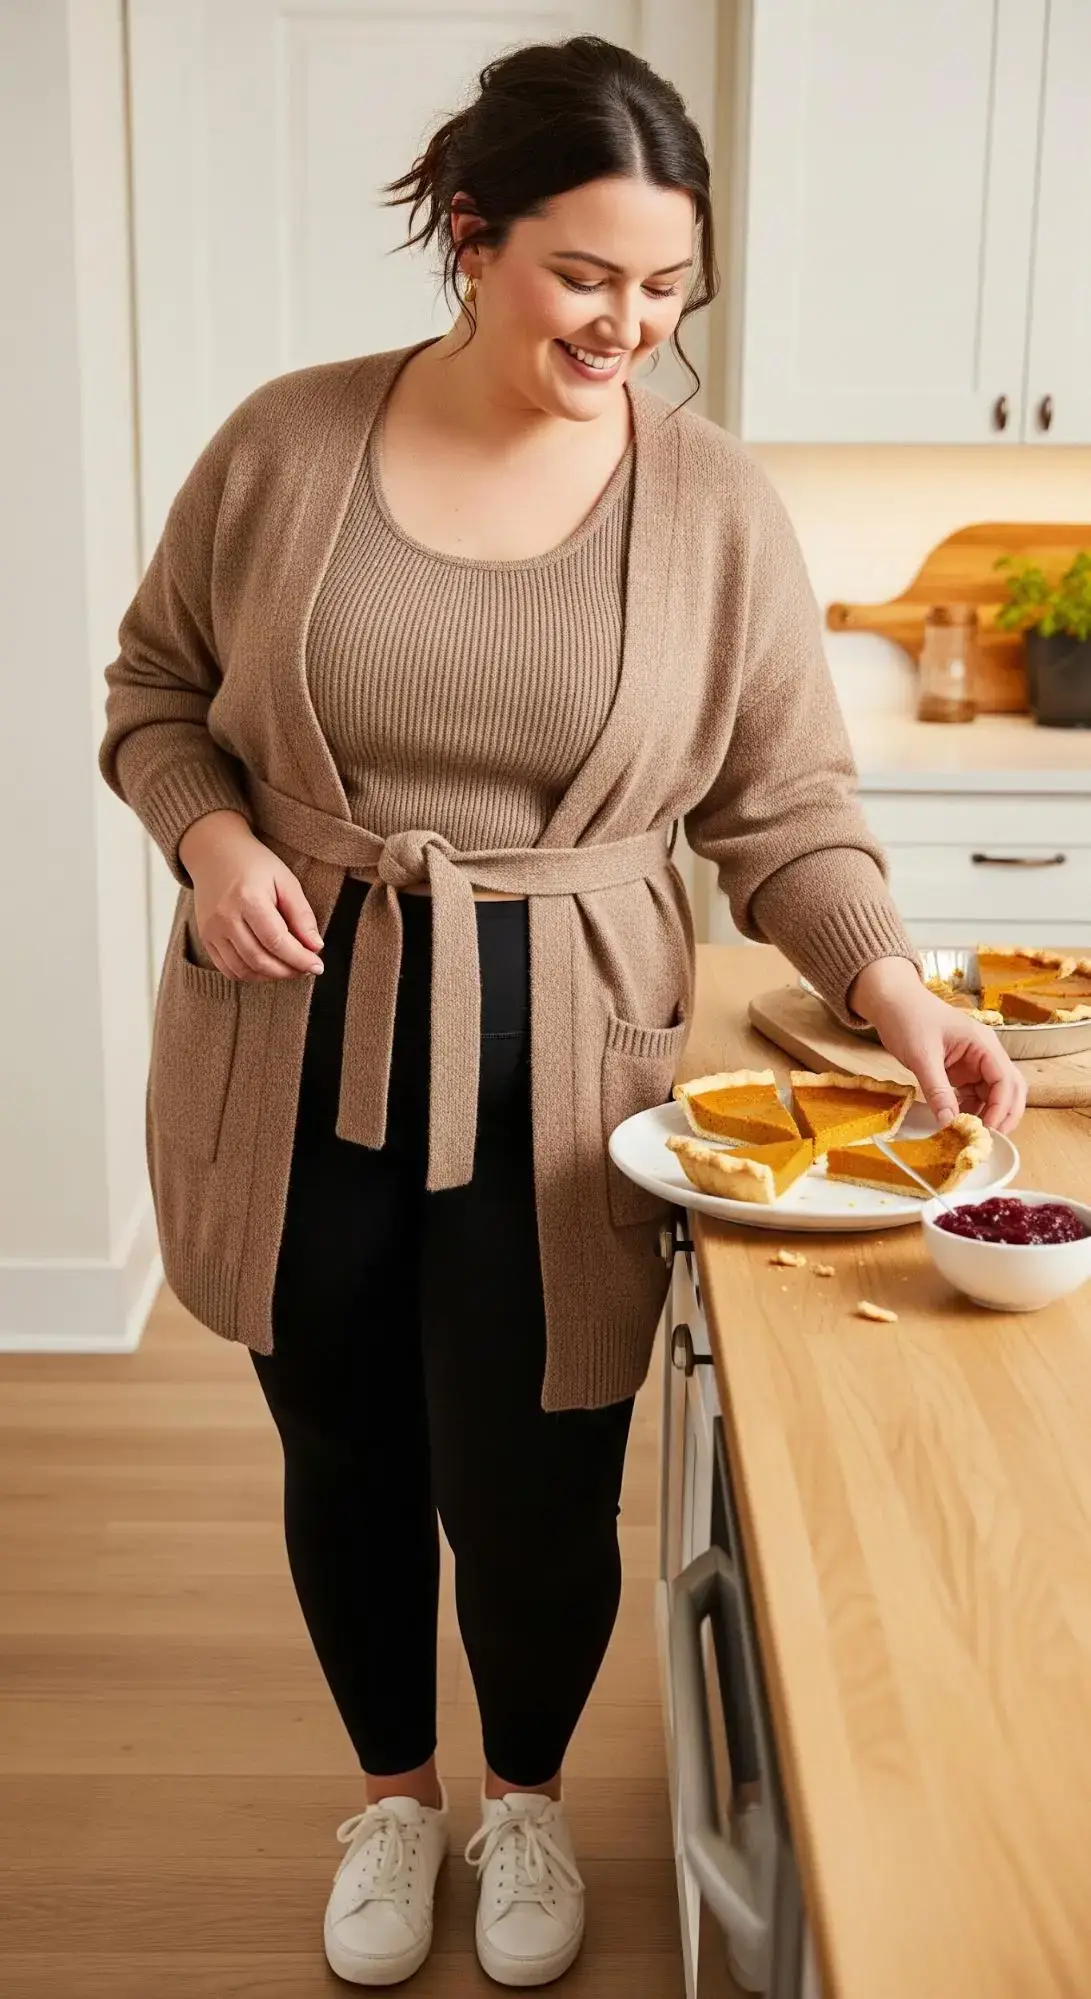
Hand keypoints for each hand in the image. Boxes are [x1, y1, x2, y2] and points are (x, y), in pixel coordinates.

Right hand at [178, 810, 324, 980]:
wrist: (214, 852)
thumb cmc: (253, 863)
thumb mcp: (285, 880)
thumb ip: (301, 914)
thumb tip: (315, 946)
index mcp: (248, 899)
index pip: (277, 942)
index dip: (300, 959)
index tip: (317, 966)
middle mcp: (225, 917)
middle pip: (260, 960)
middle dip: (288, 971)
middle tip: (306, 969)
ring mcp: (211, 930)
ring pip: (243, 970)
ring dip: (271, 976)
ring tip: (289, 968)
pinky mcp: (205, 938)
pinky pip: (227, 969)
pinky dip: (250, 975)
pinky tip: (267, 967)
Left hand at [848, 957, 1026, 1134]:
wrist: (891, 1002)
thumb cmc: (908, 1018)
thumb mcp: (921, 1056)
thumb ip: (937, 1090)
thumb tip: (949, 1124)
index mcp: (983, 1043)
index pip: (1006, 1079)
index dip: (1001, 1108)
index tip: (986, 1131)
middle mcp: (985, 1053)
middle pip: (1009, 1088)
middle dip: (1003, 1114)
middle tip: (988, 1140)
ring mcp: (974, 1062)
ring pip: (993, 1094)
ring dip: (986, 1114)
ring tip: (970, 1136)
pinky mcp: (961, 1071)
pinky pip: (974, 1094)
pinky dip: (970, 1110)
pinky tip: (957, 1122)